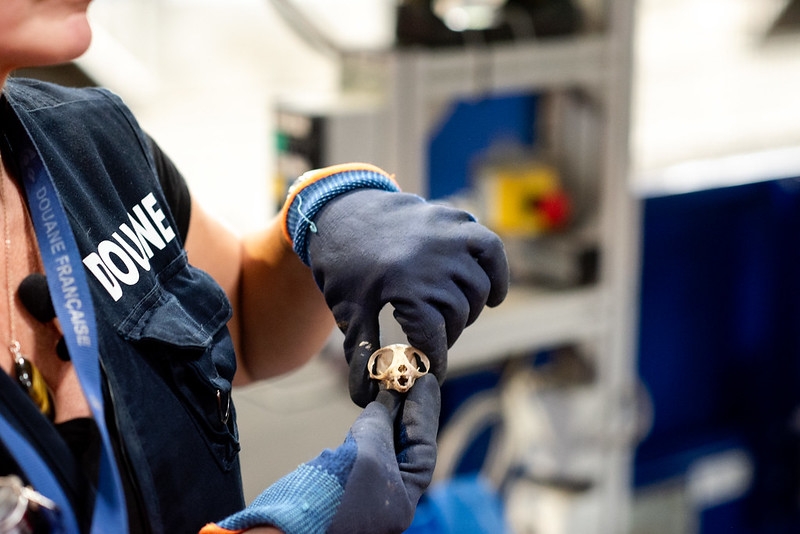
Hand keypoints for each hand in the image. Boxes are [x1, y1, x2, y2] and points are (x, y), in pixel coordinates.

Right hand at [202, 374, 440, 533]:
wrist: (285, 526)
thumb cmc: (334, 496)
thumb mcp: (367, 454)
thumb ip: (380, 426)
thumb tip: (384, 405)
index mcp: (403, 498)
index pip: (423, 447)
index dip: (424, 412)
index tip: (425, 381)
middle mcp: (388, 499)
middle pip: (404, 447)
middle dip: (405, 413)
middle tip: (408, 379)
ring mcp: (363, 494)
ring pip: (382, 448)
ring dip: (385, 418)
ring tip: (388, 389)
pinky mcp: (339, 486)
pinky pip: (361, 453)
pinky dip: (365, 431)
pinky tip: (366, 414)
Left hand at [308, 189, 508, 405]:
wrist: (340, 211)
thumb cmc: (342, 266)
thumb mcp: (348, 311)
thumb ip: (362, 354)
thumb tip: (365, 399)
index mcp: (405, 285)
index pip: (435, 339)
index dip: (435, 362)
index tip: (432, 374)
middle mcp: (433, 260)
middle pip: (459, 316)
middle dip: (447, 336)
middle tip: (431, 340)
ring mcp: (448, 237)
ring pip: (478, 290)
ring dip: (468, 310)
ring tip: (449, 316)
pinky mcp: (456, 220)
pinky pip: (491, 250)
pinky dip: (498, 274)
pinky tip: (493, 296)